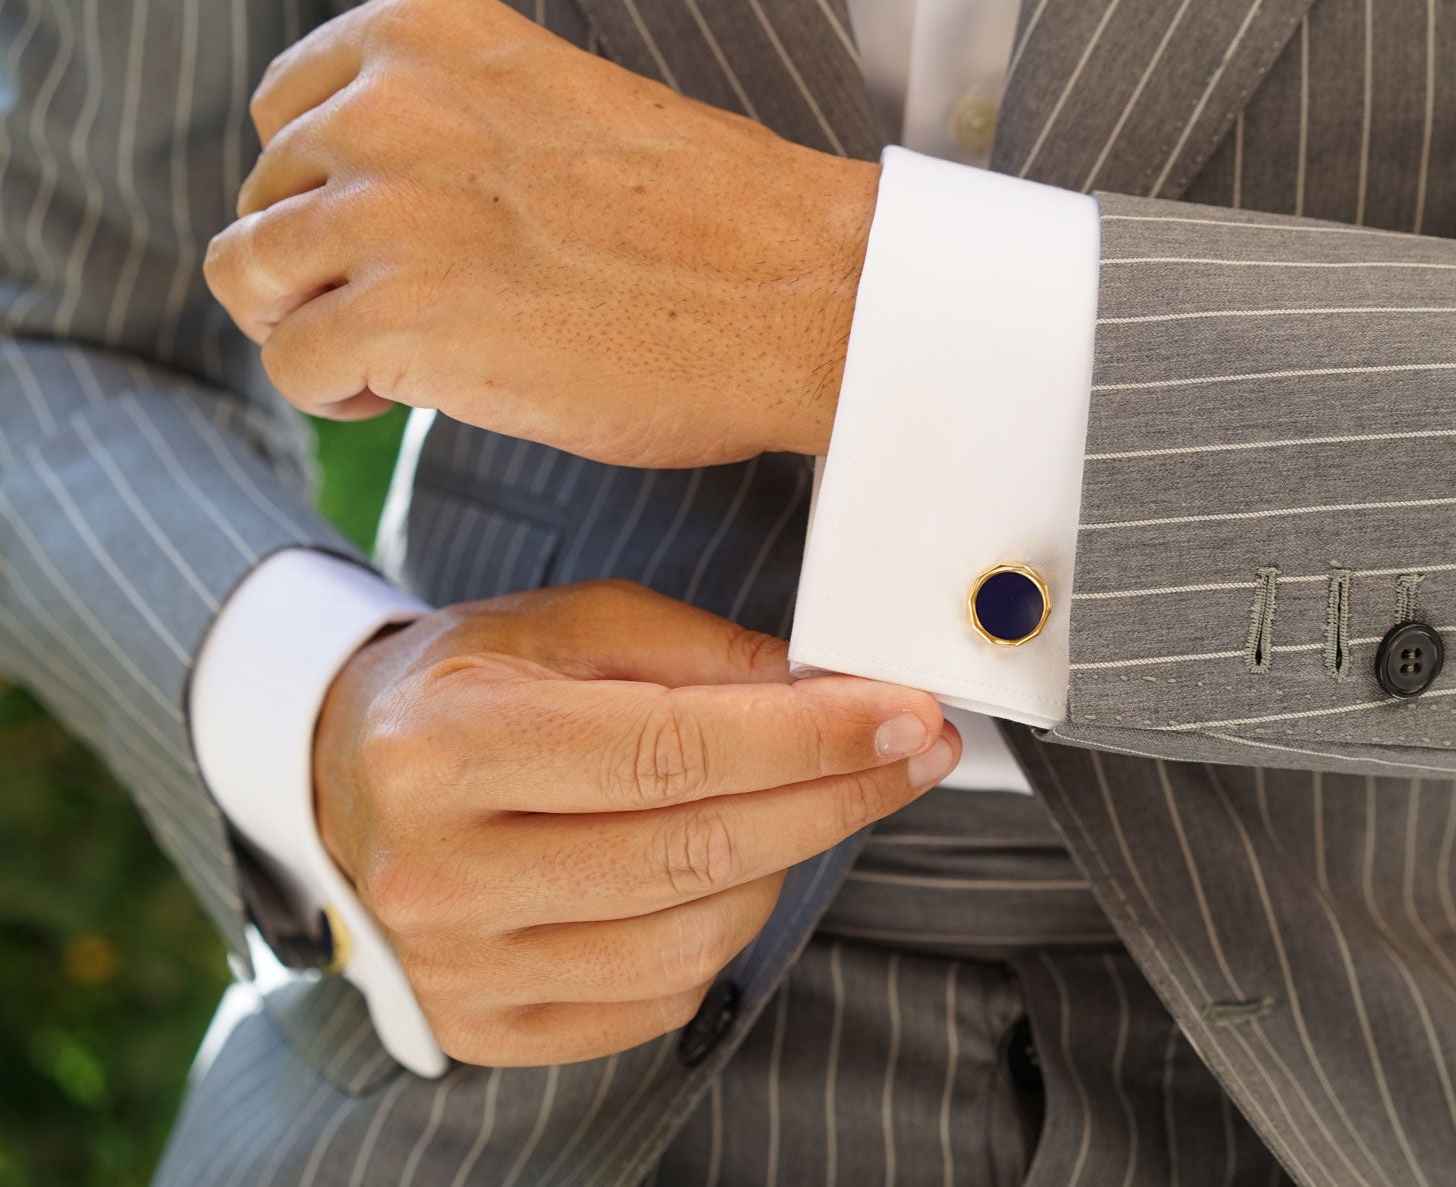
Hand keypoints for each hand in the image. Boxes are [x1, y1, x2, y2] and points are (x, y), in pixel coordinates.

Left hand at [204, 0, 877, 467]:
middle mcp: (389, 106)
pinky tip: (404, 398)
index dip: (322, 187)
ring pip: (249, 277)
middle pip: (265, 198)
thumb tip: (373, 200)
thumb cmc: (714, 222)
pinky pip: (291, 368)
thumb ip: (454, 128)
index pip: (285, 106)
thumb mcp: (558, 112)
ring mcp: (387, 211)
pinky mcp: (399, 320)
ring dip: (310, 328)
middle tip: (404, 313)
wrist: (806, 294)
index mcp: (430, 37)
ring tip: (391, 359)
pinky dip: (334, 395)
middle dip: (320, 265)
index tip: (383, 238)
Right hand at [314, 580, 959, 1066]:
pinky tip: (734, 871)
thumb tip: (833, 693)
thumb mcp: (567, 625)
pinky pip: (658, 1000)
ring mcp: (458, 966)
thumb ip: (698, 653)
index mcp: (447, 745)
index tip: (908, 715)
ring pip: (692, 940)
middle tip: (917, 753)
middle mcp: (439, 871)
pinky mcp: (486, 1026)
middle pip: (695, 851)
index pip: (672, 751)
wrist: (341, 779)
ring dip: (785, 865)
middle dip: (835, 798)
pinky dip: (724, 933)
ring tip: (809, 802)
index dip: (811, 738)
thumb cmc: (468, 686)